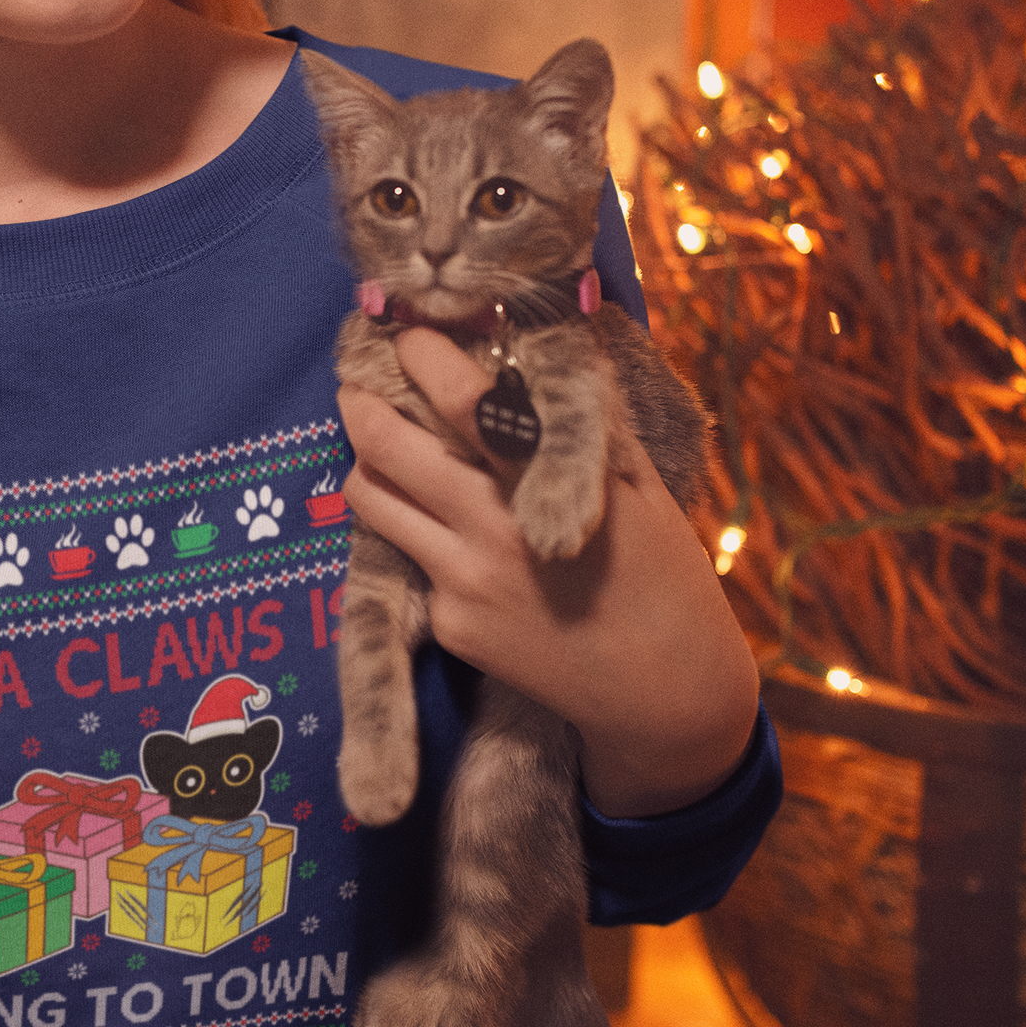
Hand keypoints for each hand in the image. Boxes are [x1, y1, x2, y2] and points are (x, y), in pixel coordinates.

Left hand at [337, 326, 760, 816]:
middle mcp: (490, 530)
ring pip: (371, 500)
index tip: (410, 332)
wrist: (665, 694)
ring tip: (383, 446)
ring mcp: (462, 583)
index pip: (461, 398)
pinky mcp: (449, 627)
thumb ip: (588, 421)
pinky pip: (407, 558)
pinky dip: (414, 532)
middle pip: (383, 445)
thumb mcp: (643, 485)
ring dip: (368, 464)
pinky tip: (441, 525)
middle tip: (360, 385)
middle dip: (360, 402)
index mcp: (544, 483)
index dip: (423, 354)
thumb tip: (557, 344)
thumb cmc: (664, 574)